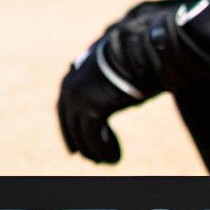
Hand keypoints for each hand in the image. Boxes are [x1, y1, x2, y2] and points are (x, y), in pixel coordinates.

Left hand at [57, 39, 154, 163]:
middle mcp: (71, 85)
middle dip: (79, 142)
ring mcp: (79, 96)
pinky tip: (115, 157)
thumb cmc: (137, 57)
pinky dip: (104, 151)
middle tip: (92, 159)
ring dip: (95, 151)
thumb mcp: (116, 69)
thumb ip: (107, 82)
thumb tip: (112, 96)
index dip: (69, 128)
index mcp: (74, 73)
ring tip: (109, 160)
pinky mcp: (92, 108)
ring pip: (81, 134)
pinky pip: (93, 138)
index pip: (64, 107)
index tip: (75, 145)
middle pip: (69, 123)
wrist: (144, 48)